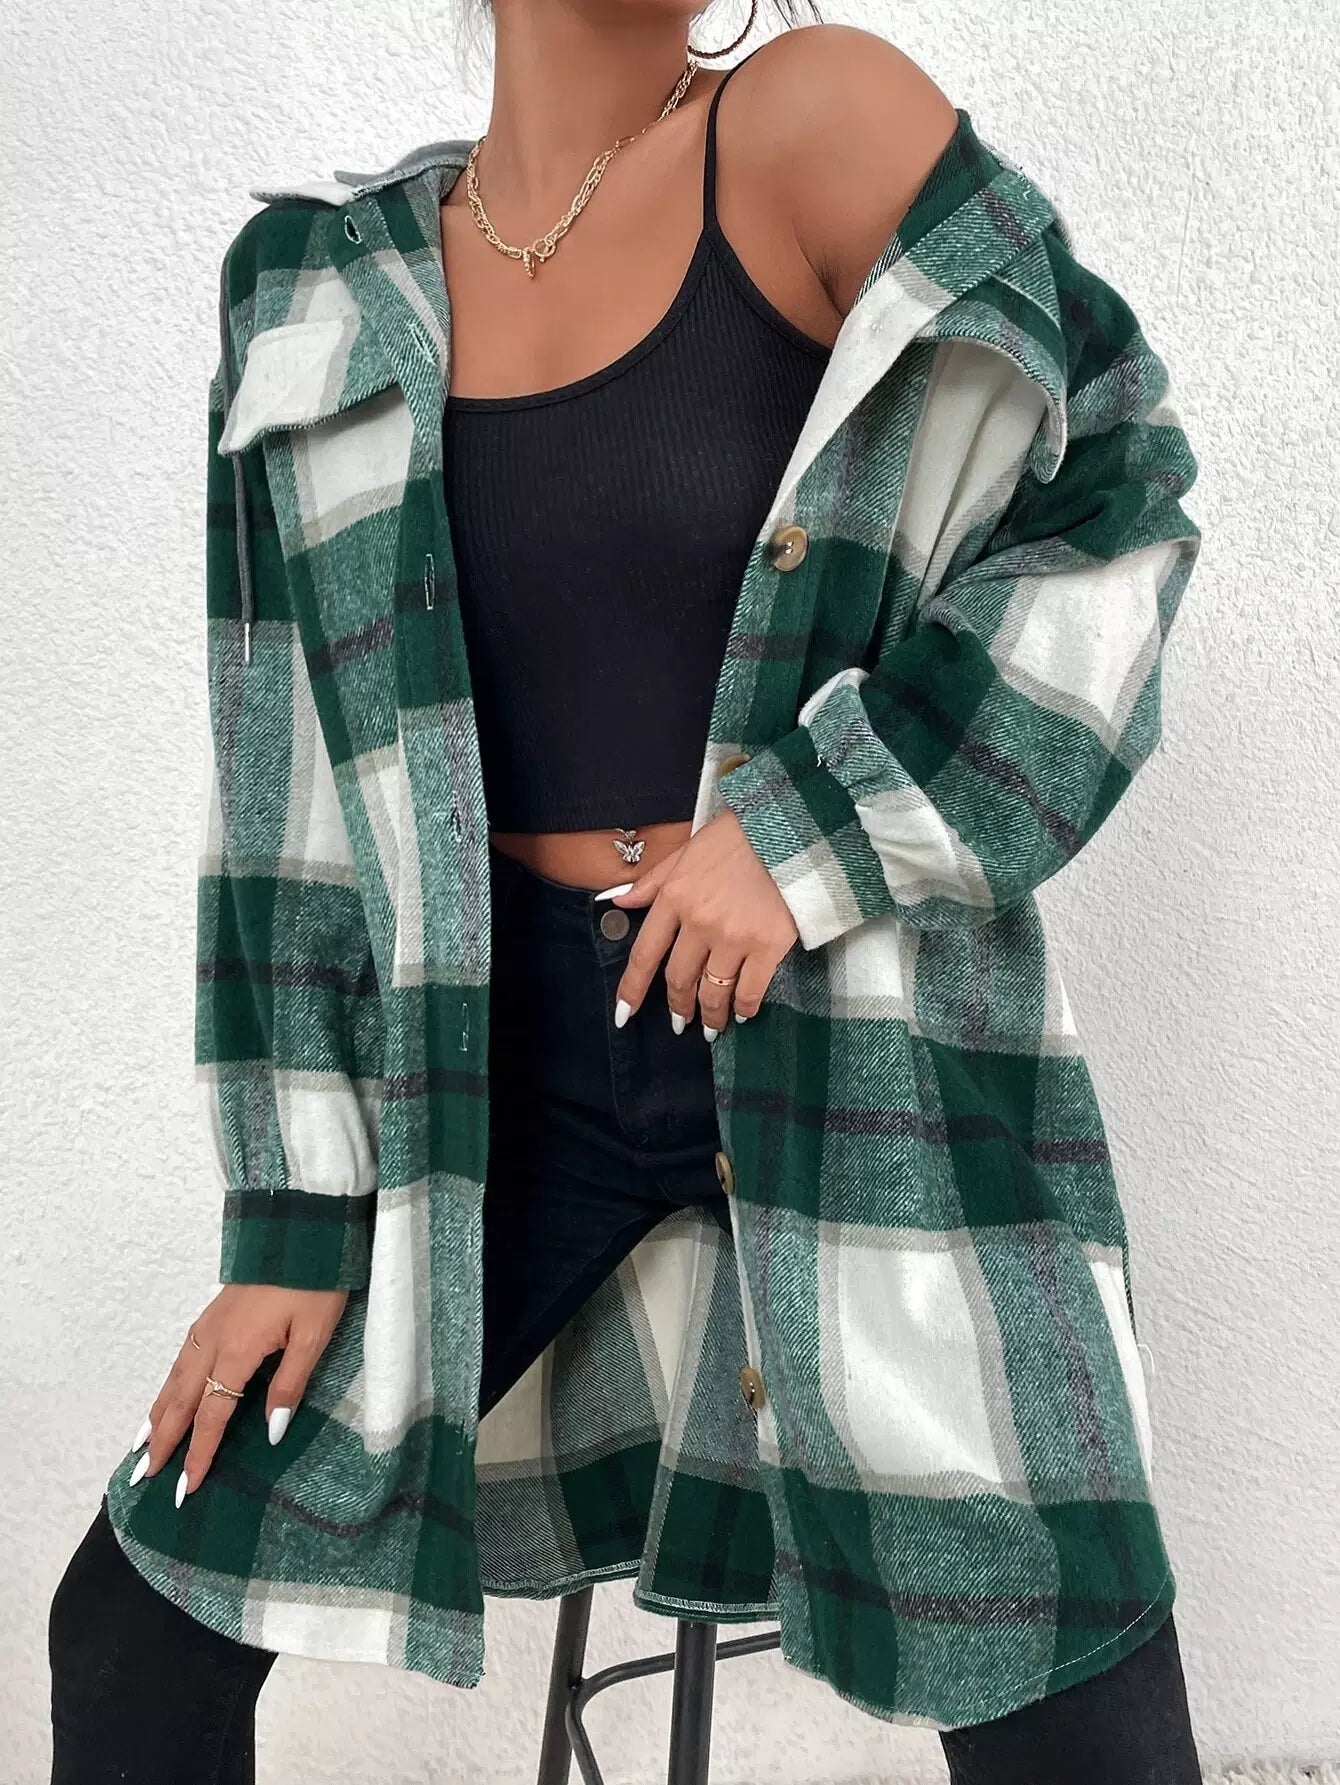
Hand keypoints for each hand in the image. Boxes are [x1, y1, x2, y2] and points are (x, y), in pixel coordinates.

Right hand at [127, 1284, 347, 1504]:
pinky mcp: (212, 1315)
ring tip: (142, 1446)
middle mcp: (212, 1342)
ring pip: (174, 1379)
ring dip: (157, 1415)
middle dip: (163, 1442)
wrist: (302, 1233)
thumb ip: (289, 1385)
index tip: (185, 1488)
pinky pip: (180, 1360)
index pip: (212, 1415)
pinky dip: (166, 1386)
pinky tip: (167, 1395)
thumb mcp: (313, 1336)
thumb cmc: (314, 1284)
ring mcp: (208, 1326)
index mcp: (236, 1352)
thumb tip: (270, 1432)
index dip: (199, 1453)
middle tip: (143, 1478)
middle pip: (180, 1401)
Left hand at [610, 810, 797, 1034]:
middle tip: (680, 1022)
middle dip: (678, 1007)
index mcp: (675, 898)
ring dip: (709, 1015)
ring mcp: (735, 937)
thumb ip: (651, 882)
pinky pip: (750, 990)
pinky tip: (742, 1013)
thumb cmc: (735, 837)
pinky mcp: (770, 945)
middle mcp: (700, 922)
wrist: (788, 829)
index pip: (645, 954)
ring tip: (711, 1027)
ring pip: (713, 991)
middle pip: (679, 979)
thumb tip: (618, 902)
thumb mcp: (685, 851)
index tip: (625, 1014)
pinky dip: (744, 1007)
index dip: (632, 989)